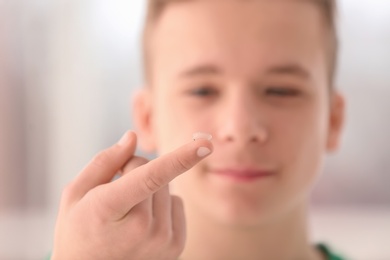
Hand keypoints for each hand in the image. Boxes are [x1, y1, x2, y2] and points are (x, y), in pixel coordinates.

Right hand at [51, 131, 212, 259]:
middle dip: (136, 169)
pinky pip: (177, 203)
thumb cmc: (78, 228)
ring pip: (168, 186)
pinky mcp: (175, 247)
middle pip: (154, 171)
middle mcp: (141, 230)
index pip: (150, 178)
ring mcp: (161, 241)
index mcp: (109, 209)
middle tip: (116, 190)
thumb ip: (105, 162)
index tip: (205, 145)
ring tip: (127, 212)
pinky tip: (143, 222)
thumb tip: (132, 137)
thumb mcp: (75, 192)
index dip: (180, 158)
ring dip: (151, 188)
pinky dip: (162, 204)